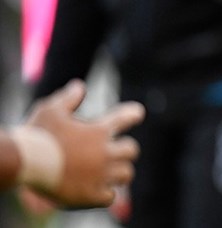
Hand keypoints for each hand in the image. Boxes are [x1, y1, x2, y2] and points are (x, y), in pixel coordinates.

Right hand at [24, 80, 144, 207]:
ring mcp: (100, 174)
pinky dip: (105, 194)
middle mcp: (105, 152)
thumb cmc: (36, 135)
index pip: (129, 117)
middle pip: (132, 150)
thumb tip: (80, 87)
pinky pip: (110, 196)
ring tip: (110, 173)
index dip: (133, 114)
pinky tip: (98, 191)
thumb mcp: (50, 110)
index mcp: (99, 130)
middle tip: (115, 152)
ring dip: (119, 172)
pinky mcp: (91, 195)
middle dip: (125, 149)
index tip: (136, 114)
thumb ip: (68, 98)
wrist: (23, 163)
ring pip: (125, 174)